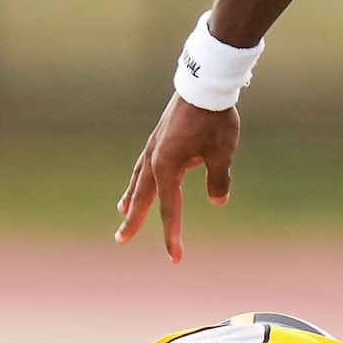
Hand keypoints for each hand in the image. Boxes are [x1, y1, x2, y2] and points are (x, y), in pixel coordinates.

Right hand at [115, 94, 239, 261]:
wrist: (206, 84)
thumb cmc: (214, 120)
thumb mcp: (222, 153)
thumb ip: (218, 180)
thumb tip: (217, 200)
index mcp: (167, 167)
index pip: (169, 209)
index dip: (172, 234)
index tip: (175, 257)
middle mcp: (155, 159)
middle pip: (143, 197)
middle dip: (133, 220)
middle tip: (120, 240)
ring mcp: (154, 146)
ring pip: (139, 179)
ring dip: (132, 197)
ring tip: (123, 210)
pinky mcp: (160, 137)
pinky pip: (144, 163)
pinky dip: (139, 176)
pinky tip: (142, 177)